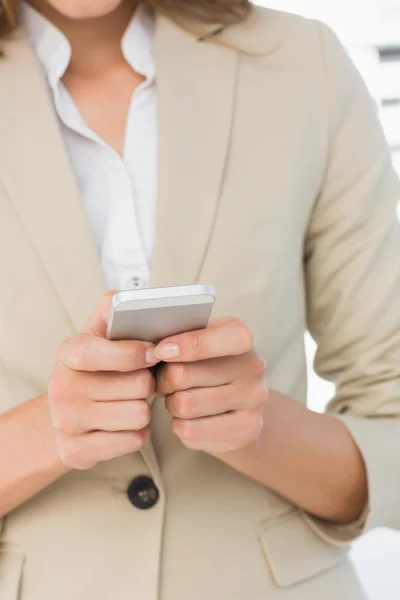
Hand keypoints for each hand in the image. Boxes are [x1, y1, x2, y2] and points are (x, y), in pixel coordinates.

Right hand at [48, 292, 159, 469]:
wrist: (68, 412)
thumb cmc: (97, 367)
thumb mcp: (100, 333)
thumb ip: (116, 309)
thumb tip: (133, 298)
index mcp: (68, 352)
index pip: (97, 352)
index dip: (132, 353)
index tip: (154, 353)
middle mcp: (61, 387)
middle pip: (135, 386)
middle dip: (148, 383)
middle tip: (142, 382)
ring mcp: (64, 422)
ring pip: (138, 415)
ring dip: (146, 409)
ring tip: (134, 402)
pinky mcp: (74, 451)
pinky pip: (132, 441)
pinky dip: (139, 433)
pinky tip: (127, 424)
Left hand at [153, 317, 266, 452]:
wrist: (240, 402)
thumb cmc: (208, 364)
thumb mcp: (199, 341)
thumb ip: (180, 337)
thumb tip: (155, 348)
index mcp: (241, 336)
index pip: (220, 338)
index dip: (189, 345)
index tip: (161, 351)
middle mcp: (254, 367)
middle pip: (184, 375)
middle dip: (164, 380)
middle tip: (163, 381)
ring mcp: (254, 401)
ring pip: (185, 406)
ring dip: (171, 404)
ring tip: (178, 399)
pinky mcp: (246, 430)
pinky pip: (190, 431)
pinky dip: (179, 425)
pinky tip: (189, 418)